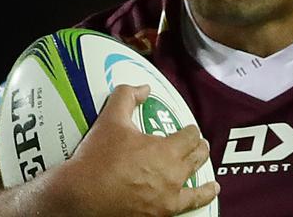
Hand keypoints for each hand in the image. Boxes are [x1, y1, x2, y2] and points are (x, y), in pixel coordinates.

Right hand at [60, 84, 218, 216]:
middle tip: (199, 146)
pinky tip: (205, 198)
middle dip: (199, 150)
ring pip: (196, 186)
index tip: (189, 130)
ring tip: (212, 181)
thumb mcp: (111, 119)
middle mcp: (172, 175)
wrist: (80, 196)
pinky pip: (187, 206)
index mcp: (166, 150)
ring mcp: (167, 198)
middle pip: (196, 158)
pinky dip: (200, 200)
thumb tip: (144, 88)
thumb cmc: (97, 157)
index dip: (190, 131)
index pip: (190, 137)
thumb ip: (127, 97)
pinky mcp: (159, 214)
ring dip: (204, 177)